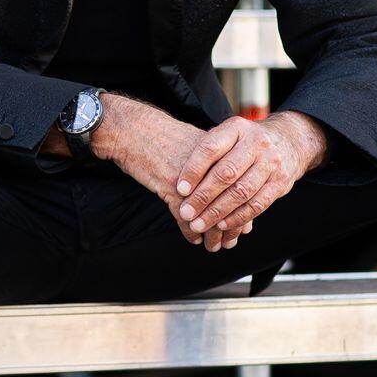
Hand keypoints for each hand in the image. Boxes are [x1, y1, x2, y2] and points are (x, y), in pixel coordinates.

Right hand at [94, 95, 253, 250]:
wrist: (134, 130)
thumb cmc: (163, 137)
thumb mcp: (196, 146)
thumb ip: (215, 165)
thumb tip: (233, 191)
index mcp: (222, 151)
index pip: (241, 187)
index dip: (242, 211)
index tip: (242, 228)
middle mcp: (211, 163)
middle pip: (228, 203)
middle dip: (229, 228)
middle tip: (229, 242)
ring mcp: (193, 176)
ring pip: (209, 213)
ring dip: (212, 234)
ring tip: (212, 245)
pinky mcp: (172, 185)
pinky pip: (186, 217)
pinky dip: (190, 231)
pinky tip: (194, 238)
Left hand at [172, 112, 326, 240]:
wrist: (288, 141)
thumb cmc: (245, 142)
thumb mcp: (228, 135)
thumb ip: (208, 152)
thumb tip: (180, 184)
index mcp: (237, 127)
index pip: (210, 148)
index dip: (193, 170)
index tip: (180, 189)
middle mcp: (256, 142)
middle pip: (226, 173)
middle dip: (203, 197)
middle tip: (186, 213)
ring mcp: (271, 162)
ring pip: (241, 192)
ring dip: (217, 212)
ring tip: (200, 224)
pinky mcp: (280, 182)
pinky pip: (257, 204)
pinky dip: (237, 217)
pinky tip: (222, 224)